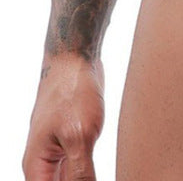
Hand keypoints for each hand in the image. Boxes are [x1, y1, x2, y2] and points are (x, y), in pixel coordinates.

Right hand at [22, 55, 104, 180]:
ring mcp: (58, 150)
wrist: (75, 58)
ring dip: (84, 179)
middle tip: (94, 174)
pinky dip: (89, 172)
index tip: (87, 179)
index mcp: (37, 167)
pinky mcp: (73, 139)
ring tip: (97, 172)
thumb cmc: (72, 90)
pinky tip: (100, 172)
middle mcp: (44, 163)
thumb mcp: (80, 134)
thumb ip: (80, 172)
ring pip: (69, 179)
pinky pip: (78, 166)